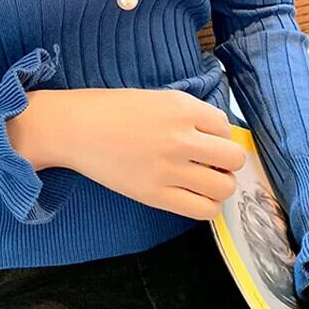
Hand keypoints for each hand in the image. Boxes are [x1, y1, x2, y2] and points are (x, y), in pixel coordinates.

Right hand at [6, 88, 245, 219]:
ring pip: (225, 187)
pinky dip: (208, 206)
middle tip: (210, 162)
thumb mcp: (155, 98)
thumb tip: (215, 135)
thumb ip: (186, 114)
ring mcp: (170, 168)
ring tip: (205, 181)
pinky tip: (195, 197)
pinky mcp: (156, 195)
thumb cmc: (110, 109)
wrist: (75, 128)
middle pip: (233, 158)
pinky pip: (203, 210)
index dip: (218, 135)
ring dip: (221, 184)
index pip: (225, 127)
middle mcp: (181, 137)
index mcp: (181, 107)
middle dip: (226, 161)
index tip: (205, 140)